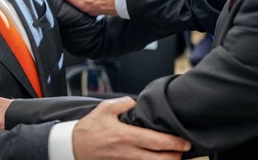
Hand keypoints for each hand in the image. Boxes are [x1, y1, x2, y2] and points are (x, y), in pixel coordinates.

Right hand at [73, 97, 189, 159]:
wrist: (72, 147)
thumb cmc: (88, 129)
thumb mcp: (105, 109)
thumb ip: (124, 103)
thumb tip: (137, 103)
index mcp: (125, 136)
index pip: (156, 142)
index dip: (174, 143)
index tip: (185, 142)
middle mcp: (127, 152)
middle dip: (175, 157)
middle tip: (183, 151)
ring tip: (173, 156)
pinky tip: (156, 159)